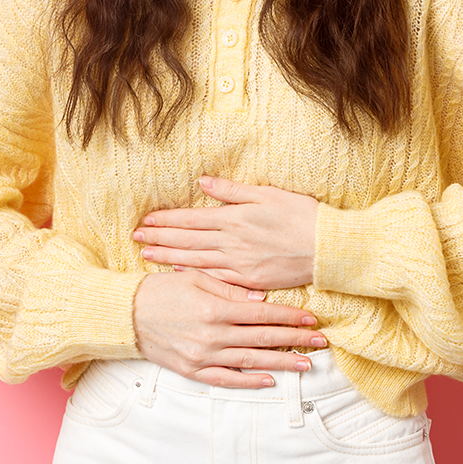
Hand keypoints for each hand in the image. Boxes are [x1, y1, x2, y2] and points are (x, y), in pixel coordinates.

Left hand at [132, 176, 318, 289]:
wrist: (327, 247)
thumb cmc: (300, 215)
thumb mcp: (267, 193)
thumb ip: (232, 190)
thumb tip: (203, 182)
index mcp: (235, 218)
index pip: (191, 219)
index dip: (166, 220)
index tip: (146, 221)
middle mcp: (232, 243)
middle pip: (187, 240)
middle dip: (159, 238)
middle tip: (135, 238)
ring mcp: (239, 264)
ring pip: (196, 260)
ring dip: (169, 257)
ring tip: (147, 255)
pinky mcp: (249, 281)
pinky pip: (215, 278)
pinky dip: (194, 274)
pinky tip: (179, 273)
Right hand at [133, 270, 326, 387]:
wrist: (127, 315)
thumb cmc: (161, 290)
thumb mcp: (195, 278)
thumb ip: (229, 289)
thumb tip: (260, 299)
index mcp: (215, 308)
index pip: (262, 314)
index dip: (289, 317)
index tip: (311, 318)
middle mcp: (212, 335)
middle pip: (262, 339)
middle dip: (294, 340)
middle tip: (320, 342)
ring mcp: (202, 356)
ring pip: (250, 362)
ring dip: (280, 363)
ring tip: (306, 365)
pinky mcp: (192, 370)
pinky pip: (225, 379)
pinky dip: (248, 381)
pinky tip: (269, 380)